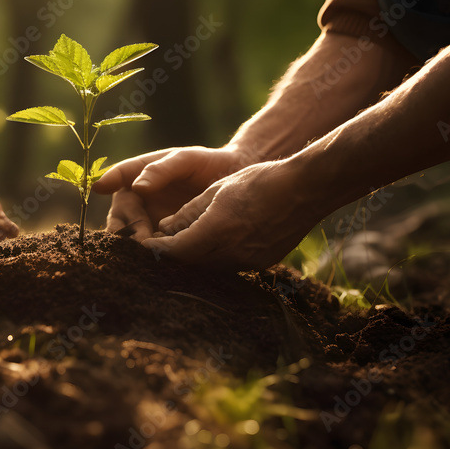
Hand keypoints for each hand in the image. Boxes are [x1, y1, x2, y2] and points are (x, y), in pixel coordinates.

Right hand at [94, 146, 254, 238]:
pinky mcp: (162, 237)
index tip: (100, 187)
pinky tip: (158, 261)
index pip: (120, 177)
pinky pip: (149, 247)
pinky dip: (149, 254)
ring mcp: (149, 219)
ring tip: (148, 253)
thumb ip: (161, 170)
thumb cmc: (208, 164)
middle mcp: (140, 197)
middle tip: (141, 240)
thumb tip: (138, 188)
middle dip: (126, 228)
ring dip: (134, 245)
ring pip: (130, 235)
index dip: (109, 181)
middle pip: (120, 214)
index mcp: (141, 173)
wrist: (235, 181)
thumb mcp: (186, 159)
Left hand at [142, 160, 321, 270]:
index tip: (142, 246)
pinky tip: (213, 243)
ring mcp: (249, 261)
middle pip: (191, 264)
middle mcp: (233, 252)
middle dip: (173, 256)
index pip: (176, 251)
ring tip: (183, 242)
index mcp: (218, 230)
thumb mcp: (217, 190)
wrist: (306, 189)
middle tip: (158, 245)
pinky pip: (230, 265)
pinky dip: (216, 257)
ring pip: (210, 267)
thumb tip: (166, 227)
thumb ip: (189, 212)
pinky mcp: (262, 263)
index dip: (156, 250)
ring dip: (195, 257)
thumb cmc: (260, 181)